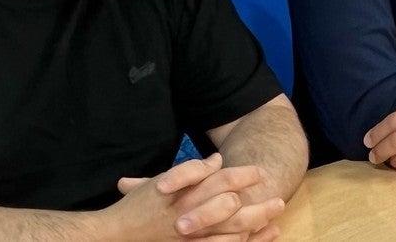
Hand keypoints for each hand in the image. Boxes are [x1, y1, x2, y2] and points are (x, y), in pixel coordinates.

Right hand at [110, 153, 283, 240]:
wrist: (117, 234)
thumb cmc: (138, 208)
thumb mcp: (162, 183)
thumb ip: (191, 170)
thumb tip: (217, 161)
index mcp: (187, 193)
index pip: (222, 179)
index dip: (243, 175)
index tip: (259, 173)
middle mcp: (193, 214)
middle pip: (235, 206)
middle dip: (258, 203)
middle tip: (278, 201)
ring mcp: (194, 236)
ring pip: (234, 229)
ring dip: (256, 224)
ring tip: (275, 220)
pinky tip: (255, 239)